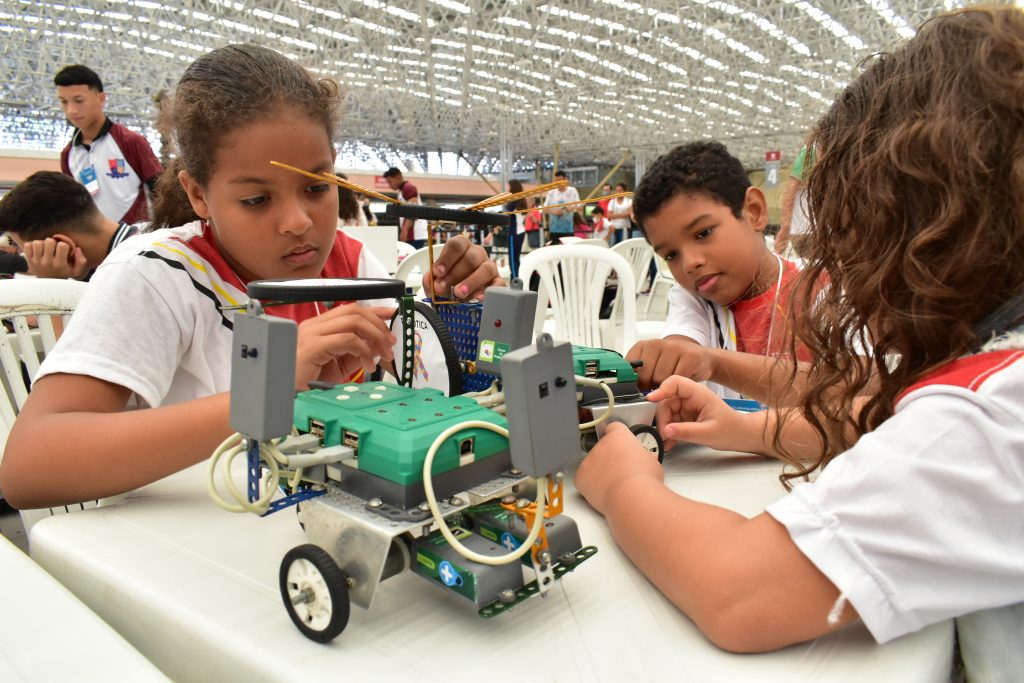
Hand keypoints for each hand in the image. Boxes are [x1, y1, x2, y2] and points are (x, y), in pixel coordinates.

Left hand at [23, 237, 88, 278]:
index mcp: (60, 264)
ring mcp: (37, 262)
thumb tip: (77, 248)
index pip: (62, 245)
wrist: (47, 286)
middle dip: (52, 242)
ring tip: (44, 249)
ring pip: (37, 242)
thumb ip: (81, 261)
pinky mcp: (29, 260)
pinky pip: (27, 245)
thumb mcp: (76, 271)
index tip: (63, 251)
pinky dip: (32, 245)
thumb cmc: (63, 274)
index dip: (64, 245)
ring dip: (42, 244)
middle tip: (53, 248)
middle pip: (49, 241)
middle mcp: (47, 263)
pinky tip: (37, 250)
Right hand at [294, 304, 395, 389]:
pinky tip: (367, 366)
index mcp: (319, 326)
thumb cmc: (307, 380)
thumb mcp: (340, 364)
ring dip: (375, 338)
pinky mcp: (313, 346)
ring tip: (382, 355)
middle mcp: (314, 325)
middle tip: (390, 343)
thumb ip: (358, 352)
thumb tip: (379, 345)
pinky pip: (347, 340)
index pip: (351, 310)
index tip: (393, 314)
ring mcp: (311, 334)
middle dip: (379, 326)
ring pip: (353, 322)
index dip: (375, 310)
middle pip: (355, 312)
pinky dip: (363, 351)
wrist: (286, 394)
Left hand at [422, 235, 502, 300]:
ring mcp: (489, 267)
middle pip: (470, 258)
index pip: (456, 245)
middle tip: (443, 288)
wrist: (461, 293)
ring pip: (486, 269)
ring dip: (471, 282)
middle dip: (454, 274)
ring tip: (459, 294)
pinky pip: (498, 284)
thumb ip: (431, 280)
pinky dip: (488, 291)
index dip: (446, 258)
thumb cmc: (450, 281)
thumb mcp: (437, 280)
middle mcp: (477, 254)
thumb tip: (431, 282)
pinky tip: (478, 298)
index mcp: (461, 248)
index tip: (437, 272)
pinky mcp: (497, 281)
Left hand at [574, 421, 663, 515]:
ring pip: (593, 464)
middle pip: (603, 448)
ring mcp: (589, 460)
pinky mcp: (580, 476)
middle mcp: (601, 444)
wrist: (631, 497)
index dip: (618, 437)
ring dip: (600, 472)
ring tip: (615, 485)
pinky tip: (604, 491)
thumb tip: (647, 458)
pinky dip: (590, 485)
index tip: (621, 445)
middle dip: (610, 458)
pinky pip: (583, 479)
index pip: (614, 428)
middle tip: (622, 472)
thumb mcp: (652, 463)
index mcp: (619, 436)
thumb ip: (645, 456)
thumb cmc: (644, 480)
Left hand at [627, 336, 713, 389]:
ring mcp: (673, 348)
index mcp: (643, 346)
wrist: (702, 358)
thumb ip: (638, 373)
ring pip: (660, 379)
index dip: (633, 382)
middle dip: (650, 387)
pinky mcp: (689, 356)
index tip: (639, 388)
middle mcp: (656, 344)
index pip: (628, 368)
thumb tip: (626, 387)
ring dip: (665, 387)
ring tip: (670, 382)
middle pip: (644, 376)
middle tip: (658, 386)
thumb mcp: (652, 365)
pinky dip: (679, 386)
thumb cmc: (674, 364)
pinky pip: (677, 379)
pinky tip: (681, 380)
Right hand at [647, 376, 763, 452]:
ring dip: (664, 428)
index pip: (675, 383)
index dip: (661, 389)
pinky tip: (670, 442)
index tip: (650, 400)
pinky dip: (669, 432)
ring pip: (666, 413)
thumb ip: (686, 432)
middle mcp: (690, 398)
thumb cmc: (731, 430)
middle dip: (662, 419)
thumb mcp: (709, 433)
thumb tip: (665, 431)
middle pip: (666, 401)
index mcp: (698, 394)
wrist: (741, 437)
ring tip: (667, 442)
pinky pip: (671, 422)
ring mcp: (687, 408)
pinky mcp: (685, 417)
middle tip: (664, 435)